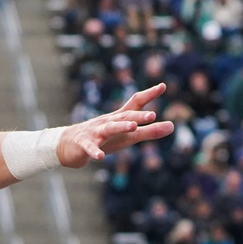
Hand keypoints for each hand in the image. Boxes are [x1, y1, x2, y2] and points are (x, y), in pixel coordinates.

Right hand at [56, 83, 172, 167]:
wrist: (68, 145)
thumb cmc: (103, 138)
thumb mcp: (128, 136)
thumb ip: (149, 131)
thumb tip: (173, 126)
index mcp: (119, 118)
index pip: (135, 103)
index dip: (148, 95)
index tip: (162, 86)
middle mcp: (108, 122)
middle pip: (124, 116)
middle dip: (138, 116)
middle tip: (153, 115)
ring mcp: (95, 132)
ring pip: (109, 128)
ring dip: (120, 127)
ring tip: (133, 127)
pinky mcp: (83, 144)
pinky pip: (90, 148)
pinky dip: (94, 151)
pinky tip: (100, 157)